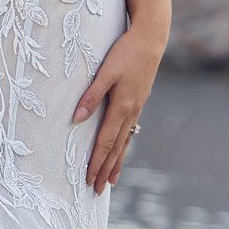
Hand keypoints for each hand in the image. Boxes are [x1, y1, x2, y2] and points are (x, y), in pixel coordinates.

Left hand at [73, 26, 161, 194]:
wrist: (152, 38)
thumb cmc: (125, 52)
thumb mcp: (105, 71)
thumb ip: (90, 95)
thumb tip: (76, 119)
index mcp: (121, 107)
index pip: (105, 142)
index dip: (96, 162)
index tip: (88, 180)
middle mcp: (131, 111)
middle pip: (116, 148)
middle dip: (106, 170)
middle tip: (97, 190)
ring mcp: (137, 107)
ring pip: (125, 141)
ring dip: (117, 162)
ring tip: (111, 180)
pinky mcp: (139, 101)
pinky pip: (130, 130)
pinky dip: (124, 145)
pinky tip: (122, 150)